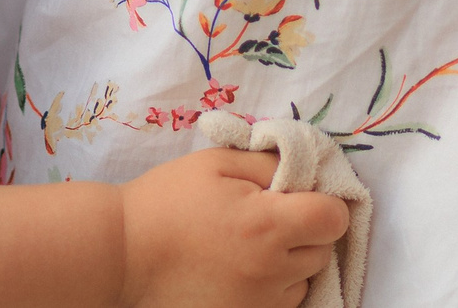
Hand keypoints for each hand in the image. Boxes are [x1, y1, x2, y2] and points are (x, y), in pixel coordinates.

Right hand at [116, 148, 345, 307]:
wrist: (123, 251)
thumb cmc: (166, 199)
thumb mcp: (215, 163)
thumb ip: (268, 162)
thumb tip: (306, 170)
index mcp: (267, 223)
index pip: (334, 217)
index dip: (325, 201)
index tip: (301, 195)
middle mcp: (271, 269)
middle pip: (324, 250)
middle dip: (306, 229)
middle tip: (268, 214)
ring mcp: (259, 301)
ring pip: (306, 279)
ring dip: (292, 260)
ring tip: (252, 244)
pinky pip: (283, 302)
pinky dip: (274, 285)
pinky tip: (244, 267)